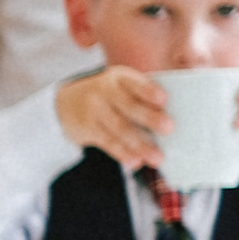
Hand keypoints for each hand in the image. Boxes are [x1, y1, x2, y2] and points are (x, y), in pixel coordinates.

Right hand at [55, 66, 171, 168]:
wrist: (66, 102)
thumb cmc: (108, 97)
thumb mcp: (121, 86)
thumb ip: (142, 96)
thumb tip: (172, 120)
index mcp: (120, 77)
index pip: (135, 83)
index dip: (149, 91)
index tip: (164, 100)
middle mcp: (104, 90)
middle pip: (129, 106)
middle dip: (149, 118)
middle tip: (168, 128)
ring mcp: (94, 109)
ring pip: (120, 128)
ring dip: (140, 144)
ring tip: (157, 158)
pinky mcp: (86, 128)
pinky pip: (107, 142)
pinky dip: (122, 153)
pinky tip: (135, 161)